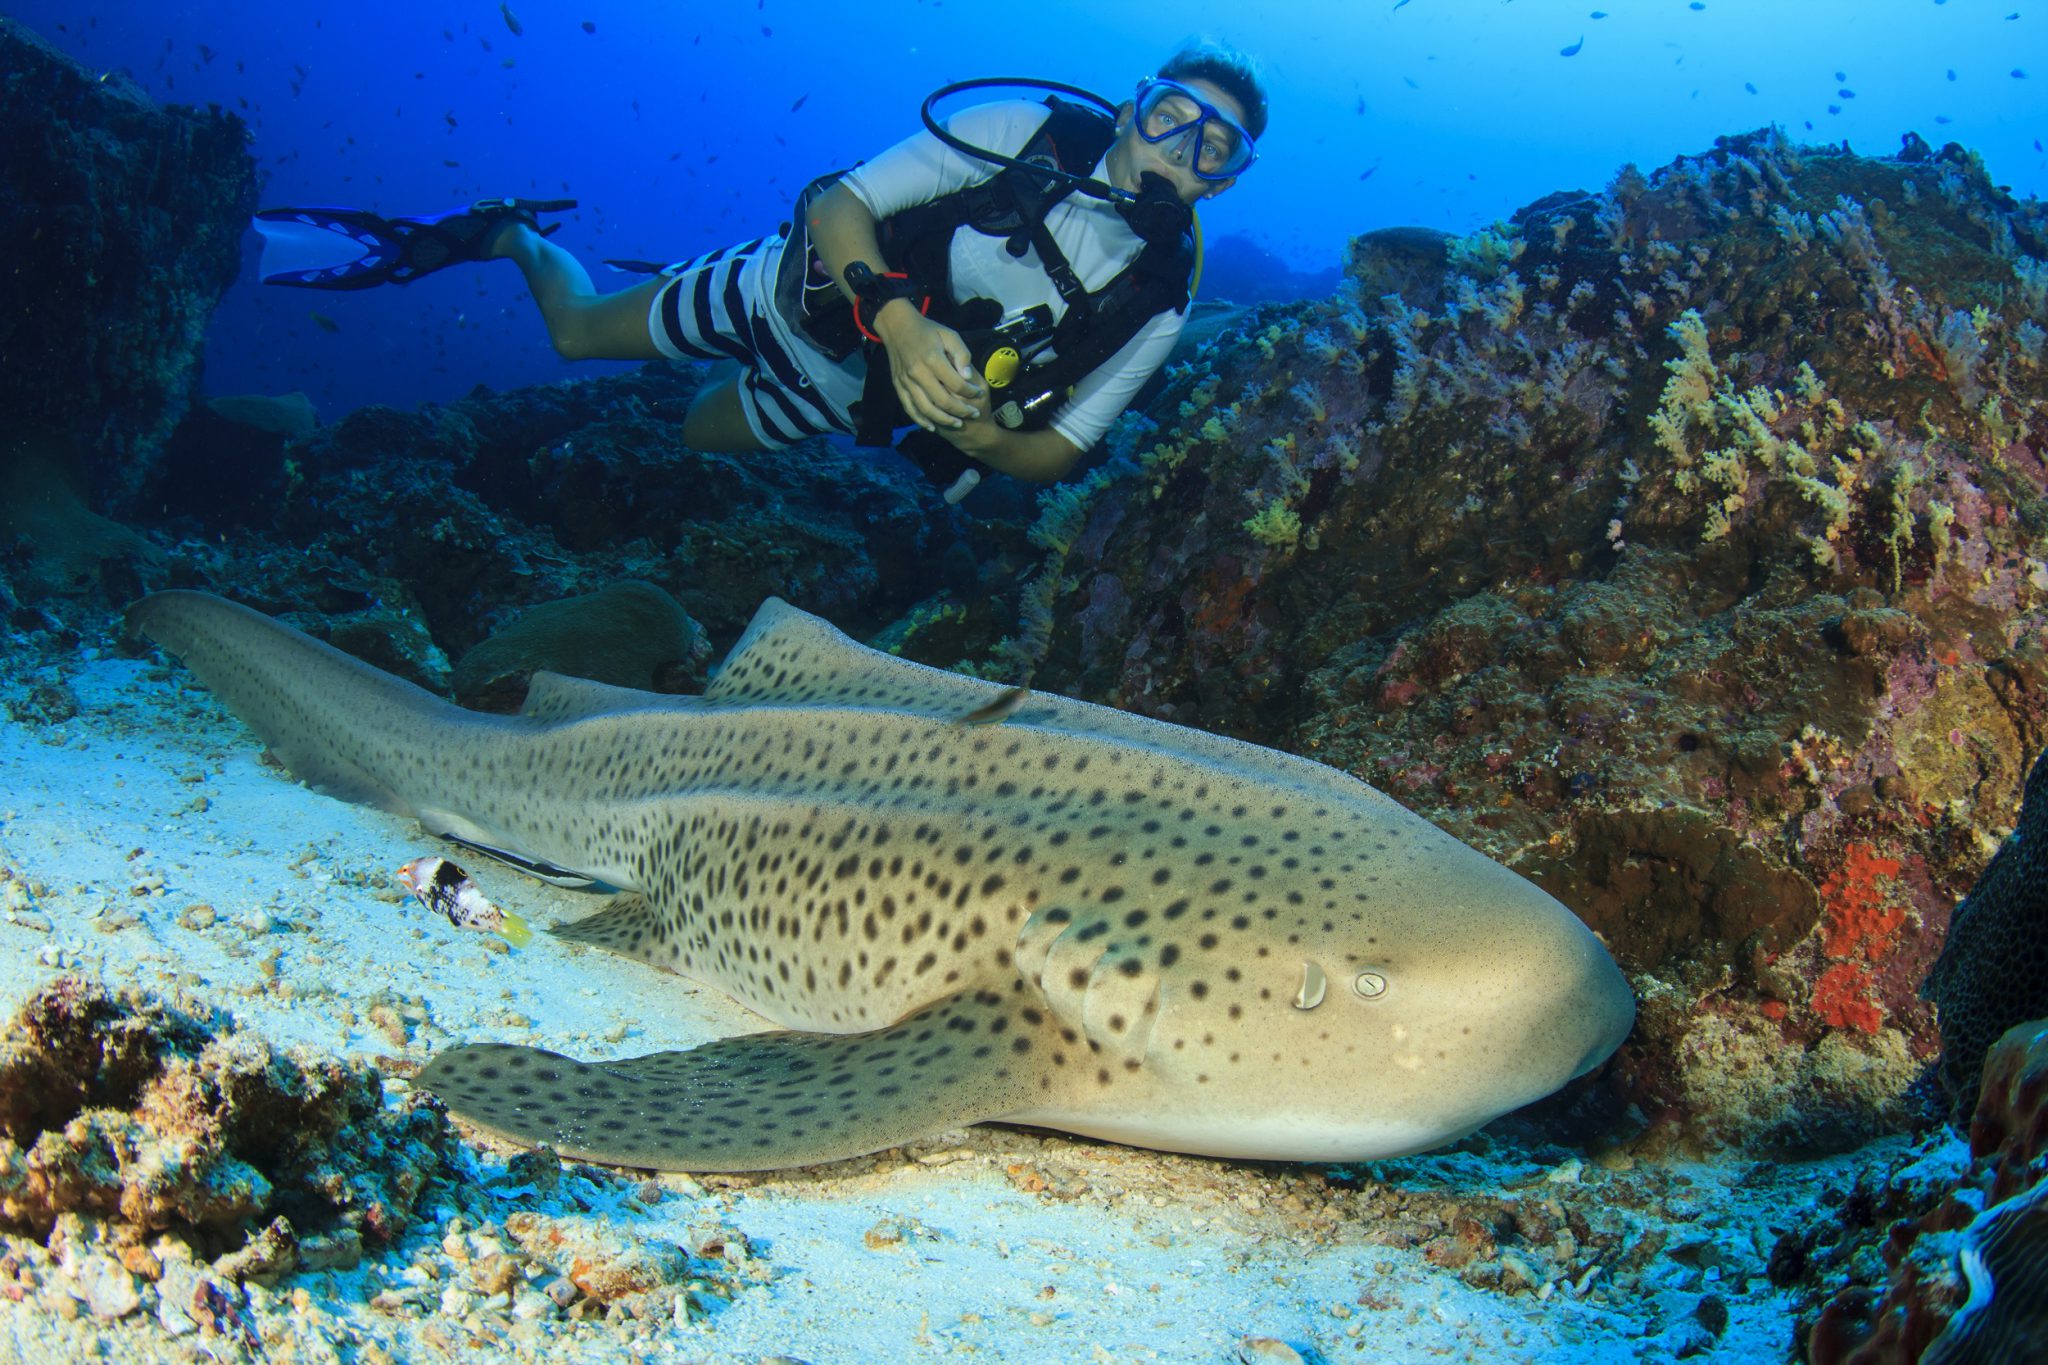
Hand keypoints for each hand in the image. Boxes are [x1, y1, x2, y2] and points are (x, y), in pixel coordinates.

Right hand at [873, 303, 985, 431]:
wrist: (896, 326)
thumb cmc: (927, 330)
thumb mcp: (949, 335)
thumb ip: (961, 354)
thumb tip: (968, 377)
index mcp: (933, 359)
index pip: (957, 383)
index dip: (971, 392)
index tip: (979, 393)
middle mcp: (918, 373)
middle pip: (943, 400)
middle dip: (961, 411)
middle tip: (974, 414)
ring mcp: (906, 381)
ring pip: (926, 409)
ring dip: (944, 420)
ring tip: (958, 423)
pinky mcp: (898, 386)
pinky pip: (909, 408)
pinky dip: (921, 420)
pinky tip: (932, 426)